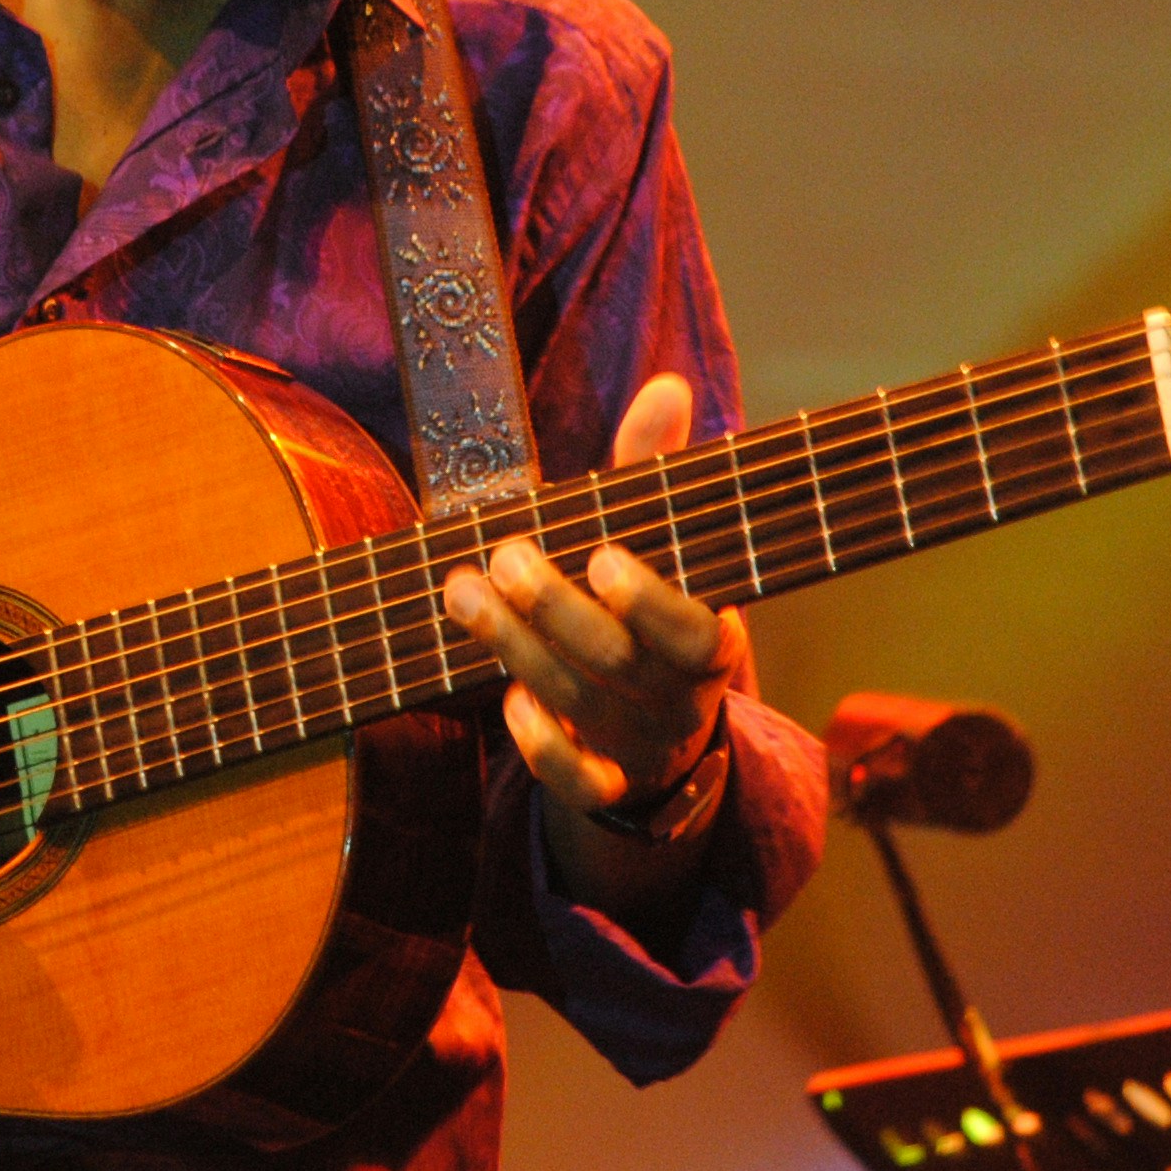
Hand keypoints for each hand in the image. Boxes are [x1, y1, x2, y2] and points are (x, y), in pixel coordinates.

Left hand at [439, 371, 747, 825]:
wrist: (661, 726)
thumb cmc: (650, 603)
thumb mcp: (662, 540)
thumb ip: (656, 470)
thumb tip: (668, 387)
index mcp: (709, 634)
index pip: (695, 631)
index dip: (651, 600)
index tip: (603, 558)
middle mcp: (679, 693)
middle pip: (619, 662)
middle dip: (553, 607)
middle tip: (504, 555)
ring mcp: (640, 741)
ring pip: (582, 704)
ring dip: (516, 647)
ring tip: (460, 590)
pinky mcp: (604, 780)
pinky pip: (578, 783)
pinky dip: (543, 747)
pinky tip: (510, 702)